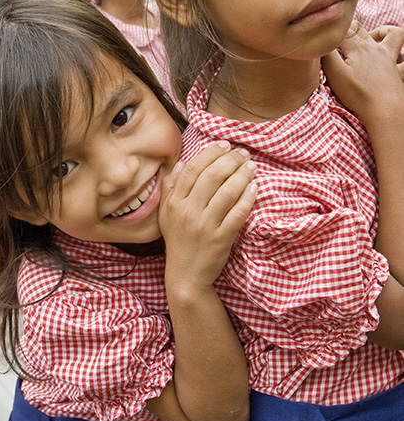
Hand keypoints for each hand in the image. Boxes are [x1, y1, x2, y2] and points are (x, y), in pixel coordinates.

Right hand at [159, 141, 257, 290]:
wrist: (186, 275)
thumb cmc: (178, 241)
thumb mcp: (166, 214)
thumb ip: (171, 187)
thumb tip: (183, 163)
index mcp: (174, 202)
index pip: (194, 169)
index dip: (211, 153)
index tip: (225, 145)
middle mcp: (188, 211)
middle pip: (213, 176)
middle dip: (231, 160)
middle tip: (243, 153)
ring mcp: (205, 225)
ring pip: (227, 191)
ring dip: (243, 175)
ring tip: (252, 166)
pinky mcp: (221, 238)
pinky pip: (238, 213)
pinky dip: (248, 198)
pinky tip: (255, 188)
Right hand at [322, 22, 403, 121]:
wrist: (384, 109)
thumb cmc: (358, 93)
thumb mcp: (335, 72)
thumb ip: (327, 53)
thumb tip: (321, 40)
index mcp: (358, 48)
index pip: (342, 30)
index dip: (330, 31)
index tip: (321, 39)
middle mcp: (375, 49)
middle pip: (360, 29)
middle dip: (347, 29)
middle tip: (337, 40)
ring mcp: (389, 59)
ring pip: (393, 34)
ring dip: (382, 32)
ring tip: (372, 39)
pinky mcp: (397, 72)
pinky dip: (401, 56)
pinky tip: (394, 59)